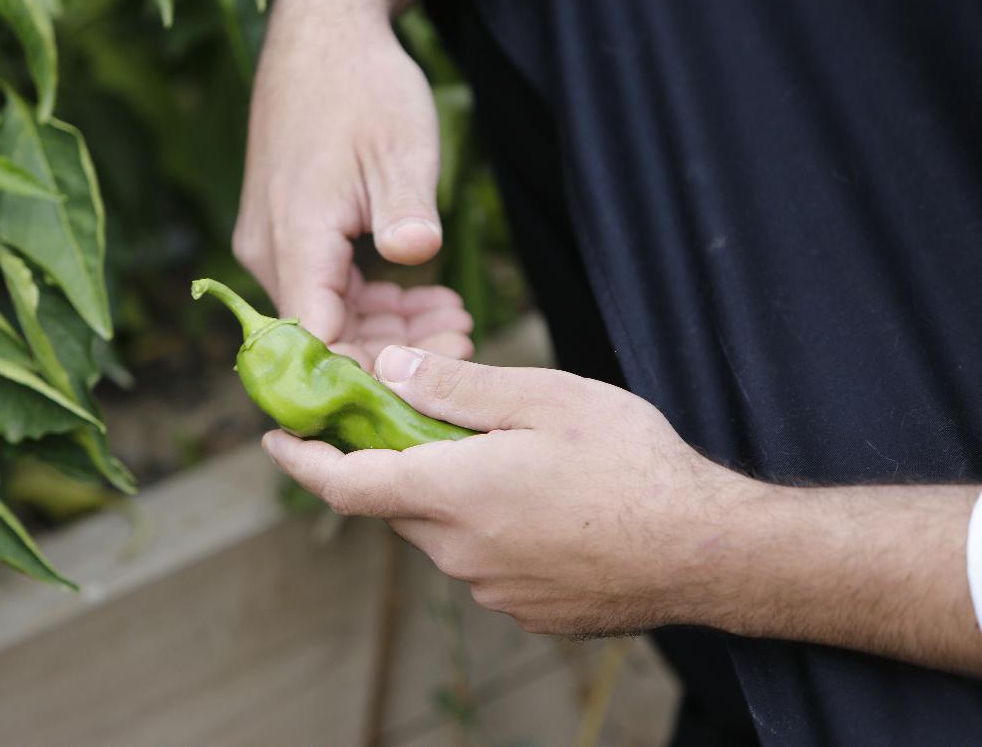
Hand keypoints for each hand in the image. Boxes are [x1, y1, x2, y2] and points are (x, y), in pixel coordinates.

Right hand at [233, 0, 472, 369]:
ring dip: (391, 325)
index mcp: (294, 236)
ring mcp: (276, 245)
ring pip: (331, 313)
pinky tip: (425, 295)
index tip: (428, 380)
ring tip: (456, 318)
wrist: (322, 38)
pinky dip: (374, 298)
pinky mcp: (289, 236)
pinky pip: (329, 287)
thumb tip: (415, 252)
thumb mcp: (401, 146)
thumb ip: (406, 208)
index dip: (367, 372)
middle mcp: (271, 251)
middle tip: (463, 344)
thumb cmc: (362, 88)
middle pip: (327, 333)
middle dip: (394, 350)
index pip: (317, 338)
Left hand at [262, 346, 748, 635]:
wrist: (708, 553)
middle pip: (397, 503)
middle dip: (395, 463)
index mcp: (455, 493)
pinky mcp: (526, 610)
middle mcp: (460, 552)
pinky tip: (542, 505)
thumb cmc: (632, 464)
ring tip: (507, 458)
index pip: (346, 484)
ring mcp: (493, 590)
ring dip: (448, 495)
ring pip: (442, 533)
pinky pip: (482, 562)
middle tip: (421, 420)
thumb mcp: (546, 400)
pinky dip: (487, 529)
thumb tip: (385, 372)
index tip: (274, 438)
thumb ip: (457, 388)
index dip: (301, 460)